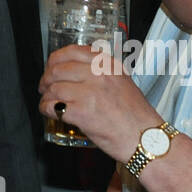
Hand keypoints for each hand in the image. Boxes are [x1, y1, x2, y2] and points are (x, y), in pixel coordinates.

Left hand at [38, 44, 159, 161]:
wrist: (146, 139)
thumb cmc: (135, 115)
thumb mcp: (121, 81)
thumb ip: (100, 71)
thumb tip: (75, 69)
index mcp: (107, 64)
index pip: (71, 51)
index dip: (55, 60)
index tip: (51, 66)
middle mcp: (98, 74)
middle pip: (57, 69)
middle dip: (46, 79)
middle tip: (45, 87)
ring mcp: (89, 92)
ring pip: (53, 88)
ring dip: (46, 96)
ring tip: (49, 102)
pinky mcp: (82, 112)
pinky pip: (53, 106)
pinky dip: (46, 109)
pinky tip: (50, 113)